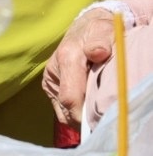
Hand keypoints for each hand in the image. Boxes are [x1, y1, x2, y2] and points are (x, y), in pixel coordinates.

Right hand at [42, 6, 117, 124]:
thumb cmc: (98, 31)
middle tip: (102, 127)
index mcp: (66, 58)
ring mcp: (51, 81)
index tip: (99, 126)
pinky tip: (88, 114)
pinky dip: (74, 115)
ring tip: (96, 121)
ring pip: (62, 112)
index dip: (83, 116)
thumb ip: (100, 42)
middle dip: (82, 121)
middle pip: (65, 108)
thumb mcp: (104, 31)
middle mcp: (54, 71)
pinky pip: (61, 108)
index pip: (70, 97)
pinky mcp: (51, 86)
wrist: (85, 27)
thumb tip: (97, 52)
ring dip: (78, 120)